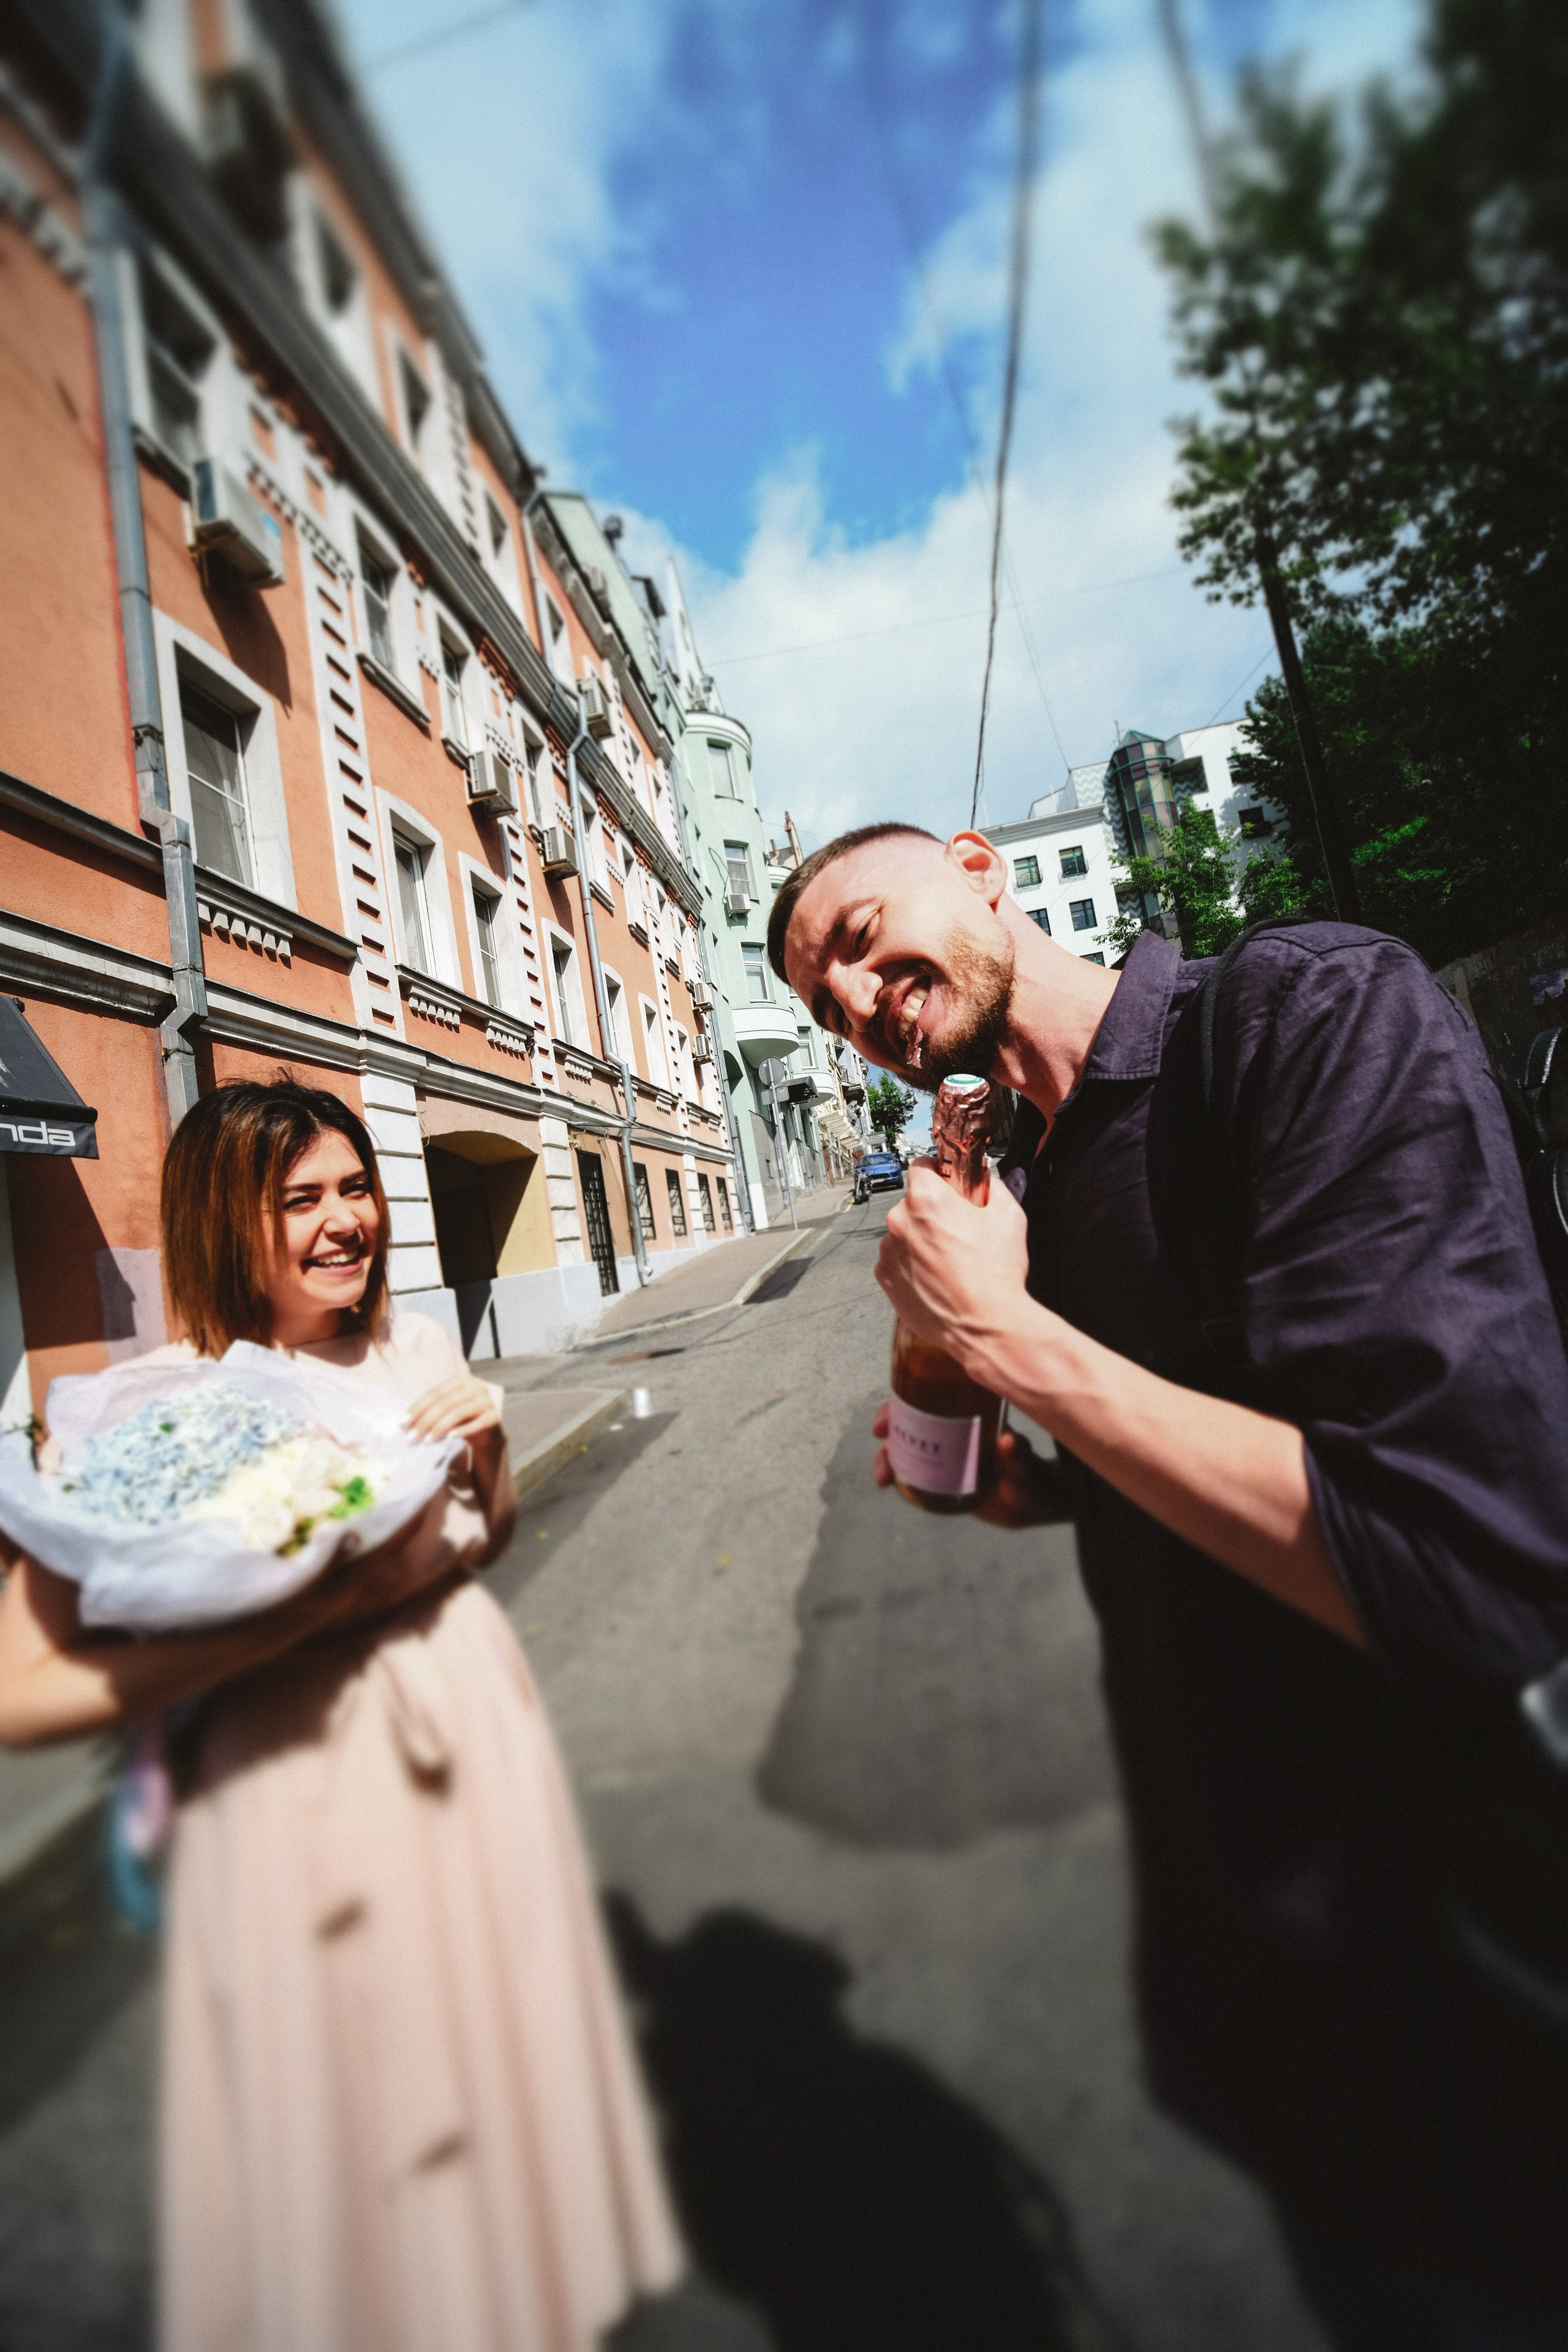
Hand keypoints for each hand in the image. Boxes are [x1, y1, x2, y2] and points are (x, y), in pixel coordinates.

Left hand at [403, 1373, 504, 1464]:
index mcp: (461, 1379)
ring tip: (427, 1441)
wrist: (487, 1432)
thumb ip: (431, 1409)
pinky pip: (477, 1424)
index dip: (418, 1408)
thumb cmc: (462, 1419)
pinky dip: (463, 1430)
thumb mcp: (447, 1409)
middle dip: (425, 1421)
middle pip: (445, 1403)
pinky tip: (450, 1438)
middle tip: (412, 1437)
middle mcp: (476, 1386)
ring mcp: (487, 1401)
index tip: (403, 1423)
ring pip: (459, 1412)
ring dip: (440, 1428)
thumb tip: (404, 1423)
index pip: (435, 1393)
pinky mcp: (495, 1417)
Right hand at [871, 1406, 1070, 1529]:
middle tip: (881, 1436)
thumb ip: (1018, 1455)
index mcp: (971, 1417)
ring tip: (883, 1477)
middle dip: (890, 1424)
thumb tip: (1008, 1441)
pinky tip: (888, 1483)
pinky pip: (914, 1473)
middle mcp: (954, 1432)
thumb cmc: (1035, 1477)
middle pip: (913, 1420)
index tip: (891, 1409)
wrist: (1035, 1504)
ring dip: (888, 1456)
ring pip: (908, 1447)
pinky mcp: (943, 1479)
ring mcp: (946, 1456)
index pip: (934, 1397)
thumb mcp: (1026, 1465)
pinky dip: (897, 1476)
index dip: (907, 1398)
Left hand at [875, 1165, 1030, 1370]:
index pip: (920, 1164)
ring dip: (921, 1239)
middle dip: (933, 1210)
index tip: (946, 1180)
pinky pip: (896, 1261)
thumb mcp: (1009, 1216)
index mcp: (927, 1199)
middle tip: (959, 1229)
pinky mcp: (886, 1279)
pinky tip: (938, 1276)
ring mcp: (889, 1253)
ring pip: (903, 1233)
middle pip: (912, 1202)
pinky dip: (912, 1264)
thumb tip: (986, 1180)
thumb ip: (993, 1187)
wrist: (985, 1326)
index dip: (937, 1170)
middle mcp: (900, 1222)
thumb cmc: (996, 1275)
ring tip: (951, 1260)